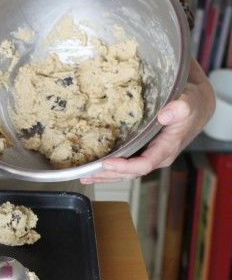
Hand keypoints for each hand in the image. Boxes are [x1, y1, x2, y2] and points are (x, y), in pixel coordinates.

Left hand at [81, 58, 214, 183]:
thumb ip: (180, 108)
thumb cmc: (192, 103)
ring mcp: (149, 157)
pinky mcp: (142, 153)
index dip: (125, 166)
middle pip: (130, 173)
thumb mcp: (189, 102)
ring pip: (125, 173)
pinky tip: (93, 172)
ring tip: (84, 177)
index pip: (144, 164)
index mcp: (166, 149)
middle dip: (108, 175)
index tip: (107, 163)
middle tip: (87, 173)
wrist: (195, 107)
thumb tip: (165, 114)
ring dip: (105, 177)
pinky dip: (109, 171)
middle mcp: (157, 157)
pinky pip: (125, 167)